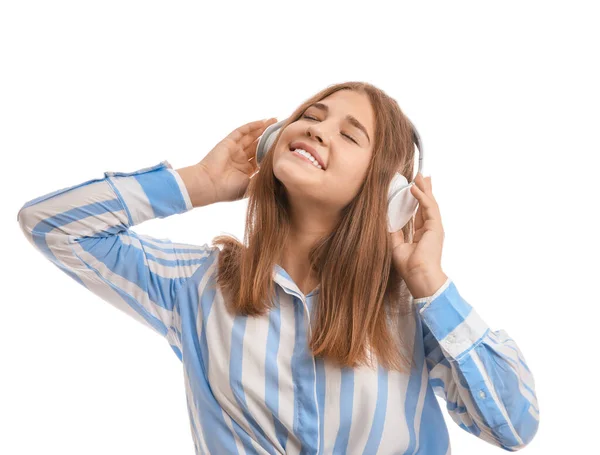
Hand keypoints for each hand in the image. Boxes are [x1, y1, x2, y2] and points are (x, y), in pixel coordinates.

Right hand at [197, 118, 277, 202]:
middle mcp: (241, 160)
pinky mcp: (228, 142)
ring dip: (262, 128)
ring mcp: (234, 150)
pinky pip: (241, 131)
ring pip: (251, 136)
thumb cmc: (228, 190)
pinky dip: (252, 126)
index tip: (284, 147)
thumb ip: (262, 179)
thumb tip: (277, 172)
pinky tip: (262, 122)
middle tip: (282, 129)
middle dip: (269, 138)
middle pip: (258, 145)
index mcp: (246, 172)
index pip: (262, 159)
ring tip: (274, 120)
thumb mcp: (251, 186)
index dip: (272, 152)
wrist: (209, 185)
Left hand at [390, 173, 447, 298]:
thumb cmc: (409, 266)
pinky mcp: (436, 227)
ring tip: (419, 176)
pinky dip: (421, 197)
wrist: (418, 276)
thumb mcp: (396, 245)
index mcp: (423, 234)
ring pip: (430, 203)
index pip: (419, 213)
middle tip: (421, 177)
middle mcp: (430, 229)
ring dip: (424, 189)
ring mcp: (435, 228)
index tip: (413, 189)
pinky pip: (428, 207)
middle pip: (427, 205)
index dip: (416, 200)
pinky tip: (414, 188)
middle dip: (424, 190)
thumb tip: (387, 220)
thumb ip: (394, 232)